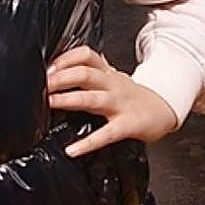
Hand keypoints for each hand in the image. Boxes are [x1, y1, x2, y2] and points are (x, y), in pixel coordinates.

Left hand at [46, 46, 177, 156]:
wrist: (162, 110)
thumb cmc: (132, 97)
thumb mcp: (112, 79)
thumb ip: (91, 72)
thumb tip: (59, 71)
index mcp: (108, 73)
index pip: (86, 55)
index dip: (65, 58)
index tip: (47, 67)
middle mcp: (112, 84)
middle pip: (85, 73)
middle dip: (61, 77)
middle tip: (42, 84)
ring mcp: (120, 104)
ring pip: (92, 98)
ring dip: (69, 99)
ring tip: (50, 103)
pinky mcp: (127, 124)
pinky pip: (106, 134)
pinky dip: (88, 143)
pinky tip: (73, 149)